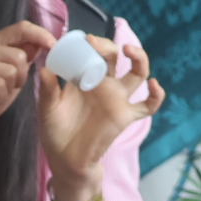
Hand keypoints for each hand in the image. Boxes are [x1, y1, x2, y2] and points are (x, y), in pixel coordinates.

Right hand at [0, 20, 59, 148]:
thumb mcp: (12, 76)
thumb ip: (24, 58)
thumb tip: (40, 42)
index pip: (20, 28)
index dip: (40, 35)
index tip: (54, 45)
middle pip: (19, 55)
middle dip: (21, 76)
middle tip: (7, 87)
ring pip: (11, 70)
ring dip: (10, 88)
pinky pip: (0, 84)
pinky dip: (0, 97)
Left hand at [37, 35, 164, 199]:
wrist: (65, 160)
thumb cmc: (55, 132)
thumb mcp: (47, 109)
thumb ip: (48, 90)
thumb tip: (44, 69)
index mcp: (84, 79)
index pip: (93, 53)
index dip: (92, 44)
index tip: (83, 40)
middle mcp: (104, 85)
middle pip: (115, 57)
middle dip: (108, 46)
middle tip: (95, 44)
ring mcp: (117, 99)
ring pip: (137, 74)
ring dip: (139, 59)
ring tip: (128, 50)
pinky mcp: (126, 116)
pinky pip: (148, 106)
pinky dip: (156, 96)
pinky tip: (154, 85)